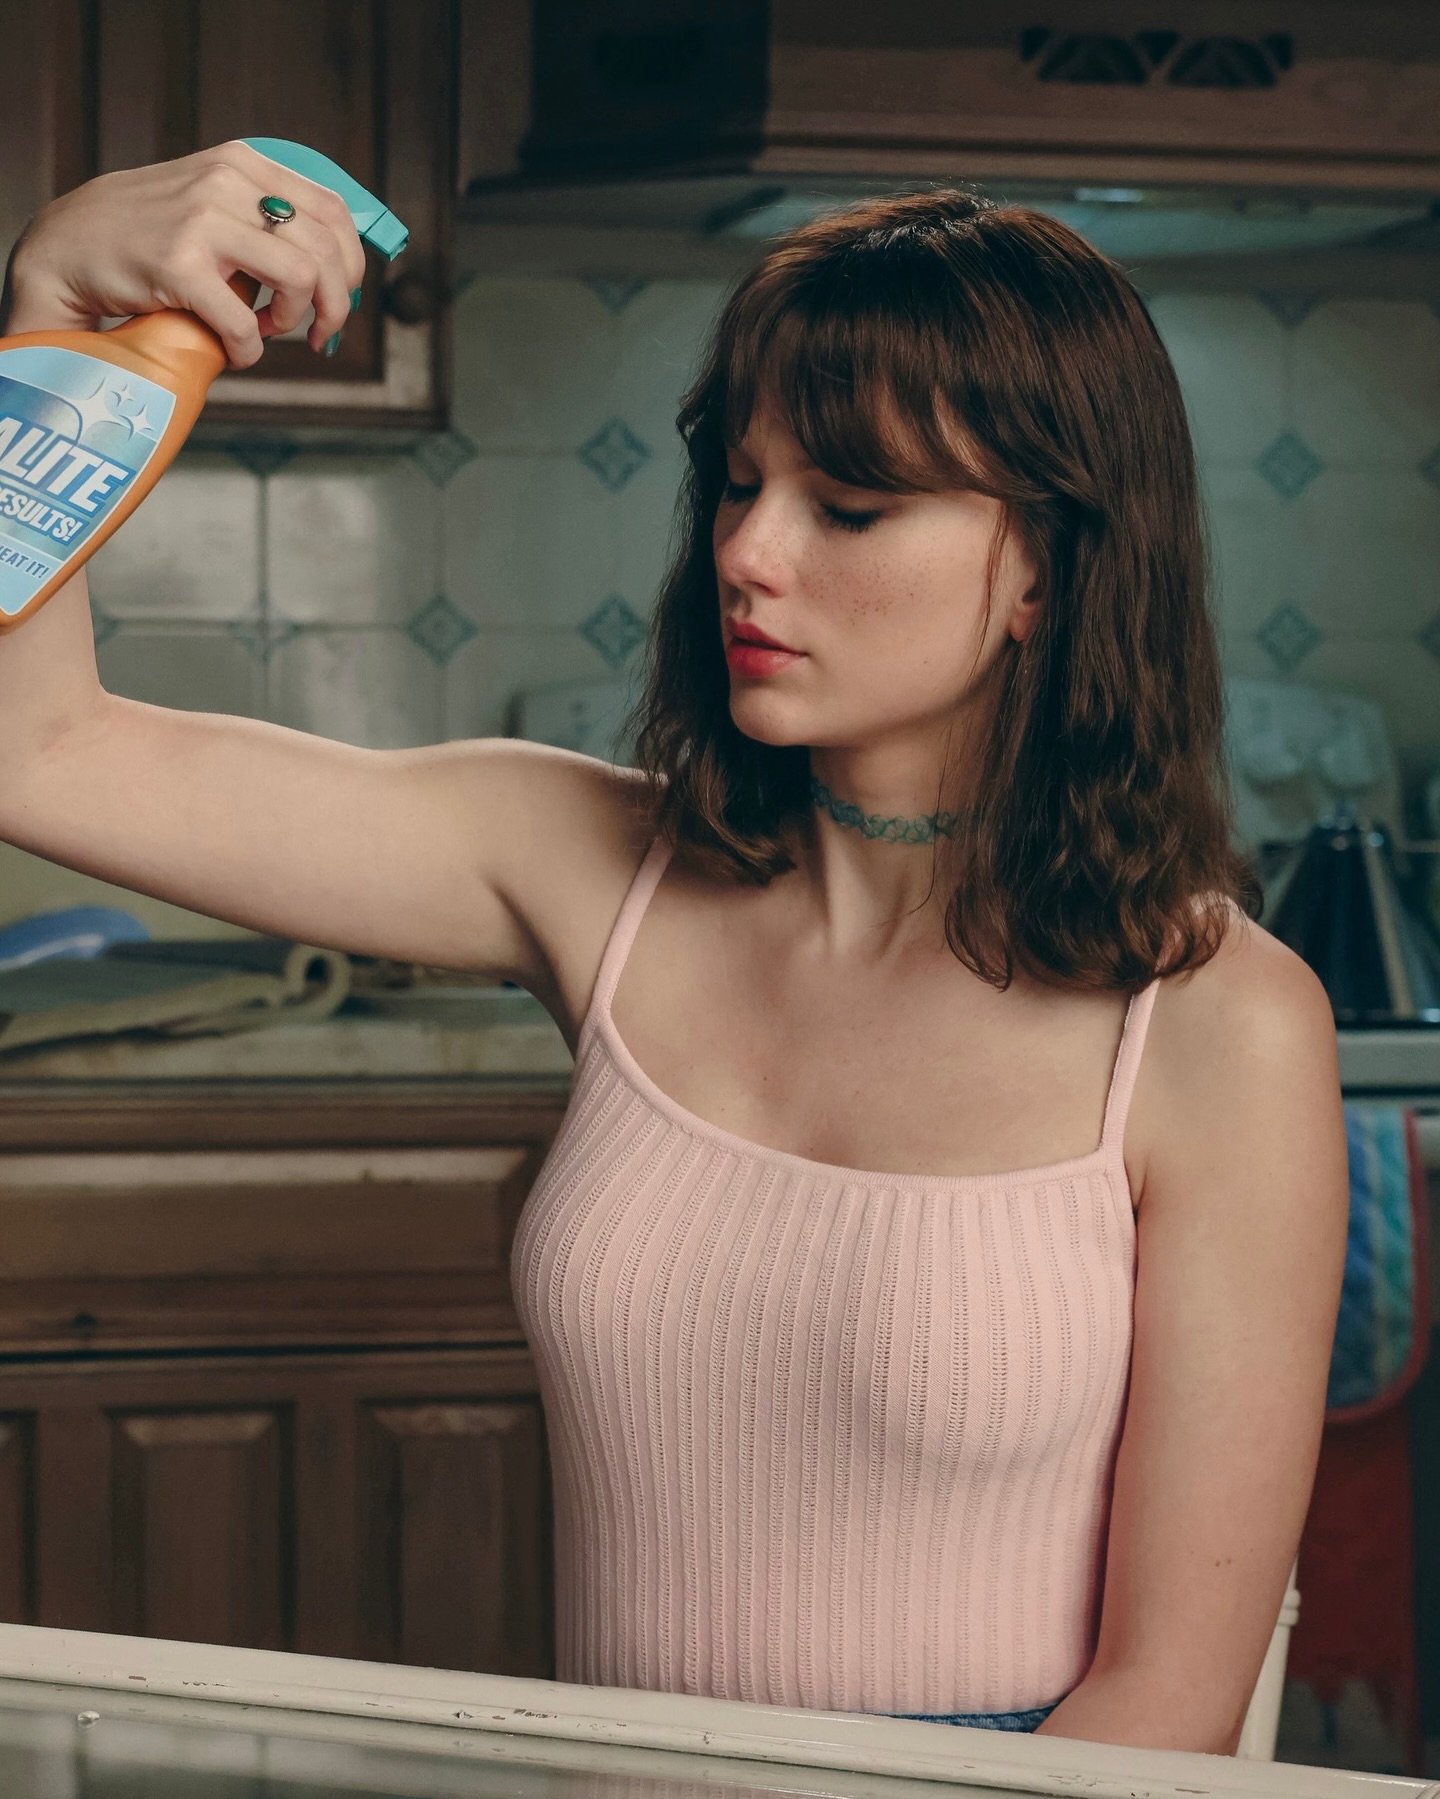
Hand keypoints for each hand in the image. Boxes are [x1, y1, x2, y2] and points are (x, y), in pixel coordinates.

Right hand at [0, 140, 366, 369]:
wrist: (69, 245)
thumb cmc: (151, 235)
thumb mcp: (213, 200)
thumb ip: (266, 219)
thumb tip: (337, 267)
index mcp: (243, 164)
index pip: (334, 212)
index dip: (351, 266)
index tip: (339, 300)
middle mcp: (226, 182)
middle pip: (328, 250)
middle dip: (337, 305)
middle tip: (320, 333)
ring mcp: (202, 220)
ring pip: (301, 278)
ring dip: (296, 322)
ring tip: (269, 332)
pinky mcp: (178, 264)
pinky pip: (245, 322)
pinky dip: (251, 350)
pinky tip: (236, 350)